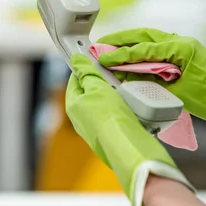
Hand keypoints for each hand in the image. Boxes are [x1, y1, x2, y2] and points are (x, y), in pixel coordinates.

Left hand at [66, 54, 191, 205]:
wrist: (125, 145)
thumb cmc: (109, 117)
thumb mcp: (97, 87)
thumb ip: (88, 72)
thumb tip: (77, 60)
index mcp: (73, 105)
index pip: (75, 80)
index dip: (86, 68)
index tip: (96, 61)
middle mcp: (80, 119)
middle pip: (90, 92)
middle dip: (103, 83)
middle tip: (114, 77)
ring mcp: (95, 129)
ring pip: (105, 105)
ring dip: (115, 97)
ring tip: (125, 93)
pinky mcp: (110, 135)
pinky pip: (115, 116)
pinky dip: (123, 109)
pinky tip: (131, 108)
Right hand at [97, 28, 205, 137]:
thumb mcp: (176, 92)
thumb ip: (150, 80)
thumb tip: (128, 74)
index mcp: (181, 48)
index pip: (143, 49)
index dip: (121, 54)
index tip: (105, 58)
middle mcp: (183, 42)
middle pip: (145, 35)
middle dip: (121, 39)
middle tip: (101, 45)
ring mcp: (185, 46)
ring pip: (151, 39)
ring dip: (131, 43)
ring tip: (112, 49)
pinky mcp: (186, 53)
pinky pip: (160, 47)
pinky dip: (143, 50)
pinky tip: (133, 57)